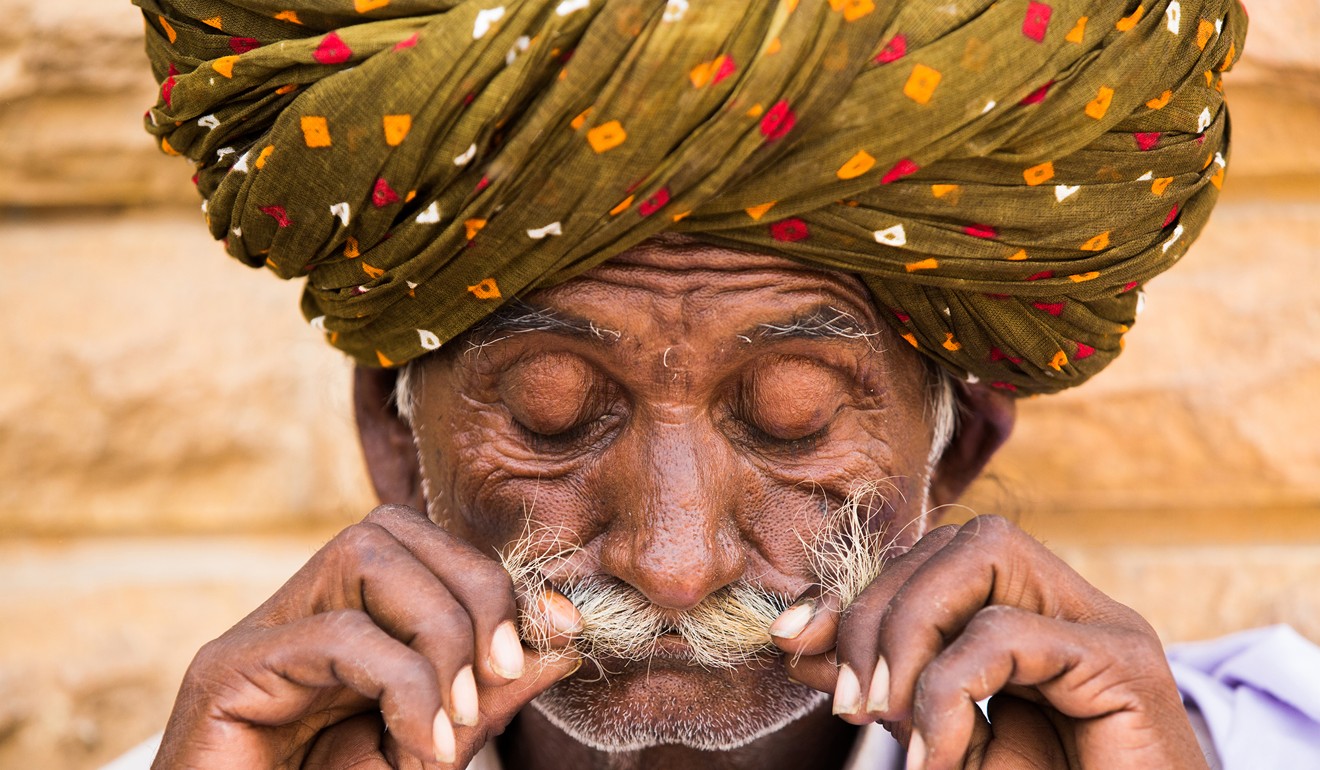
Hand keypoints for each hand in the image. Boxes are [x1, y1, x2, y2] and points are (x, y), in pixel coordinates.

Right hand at [152, 504, 581, 768]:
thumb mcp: (432, 751)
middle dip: (474, 591)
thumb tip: (562, 640)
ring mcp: (257, 639)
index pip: (425, 549)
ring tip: (455, 719)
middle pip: (394, 529)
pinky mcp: (226, 675)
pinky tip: (423, 745)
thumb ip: (488, 698)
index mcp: (346, 626)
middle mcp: (297, 616)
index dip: (499, 579)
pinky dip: (403, 683)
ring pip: (366, 555)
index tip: (564, 627)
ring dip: (438, 630)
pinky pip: (337, 633)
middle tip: (502, 675)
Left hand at [772, 515, 1205, 769]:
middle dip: (876, 609)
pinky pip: (1010, 632)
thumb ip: (878, 685)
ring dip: (909, 629)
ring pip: (984, 552)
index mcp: (1029, 617)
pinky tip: (939, 755)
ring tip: (885, 719)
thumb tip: (800, 639)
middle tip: (850, 704)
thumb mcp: (937, 741)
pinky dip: (951, 689)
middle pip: (954, 540)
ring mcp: (1104, 627)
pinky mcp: (1126, 666)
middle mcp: (1070, 607)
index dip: (856, 592)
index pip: (932, 559)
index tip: (793, 641)